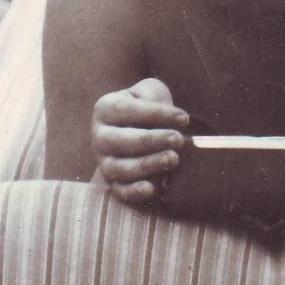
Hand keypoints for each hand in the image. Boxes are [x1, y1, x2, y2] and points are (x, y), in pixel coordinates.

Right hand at [91, 77, 188, 204]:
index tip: (184, 118)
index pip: (126, 110)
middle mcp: (100, 137)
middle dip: (151, 140)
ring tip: (173, 158)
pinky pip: (120, 191)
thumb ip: (153, 96)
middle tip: (178, 139)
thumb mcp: (149, 92)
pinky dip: (134, 192)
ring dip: (147, 165)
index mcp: (105, 109)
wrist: (143, 133)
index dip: (155, 114)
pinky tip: (152, 189)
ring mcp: (104, 162)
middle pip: (119, 140)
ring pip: (119, 168)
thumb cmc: (149, 110)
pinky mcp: (114, 184)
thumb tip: (163, 116)